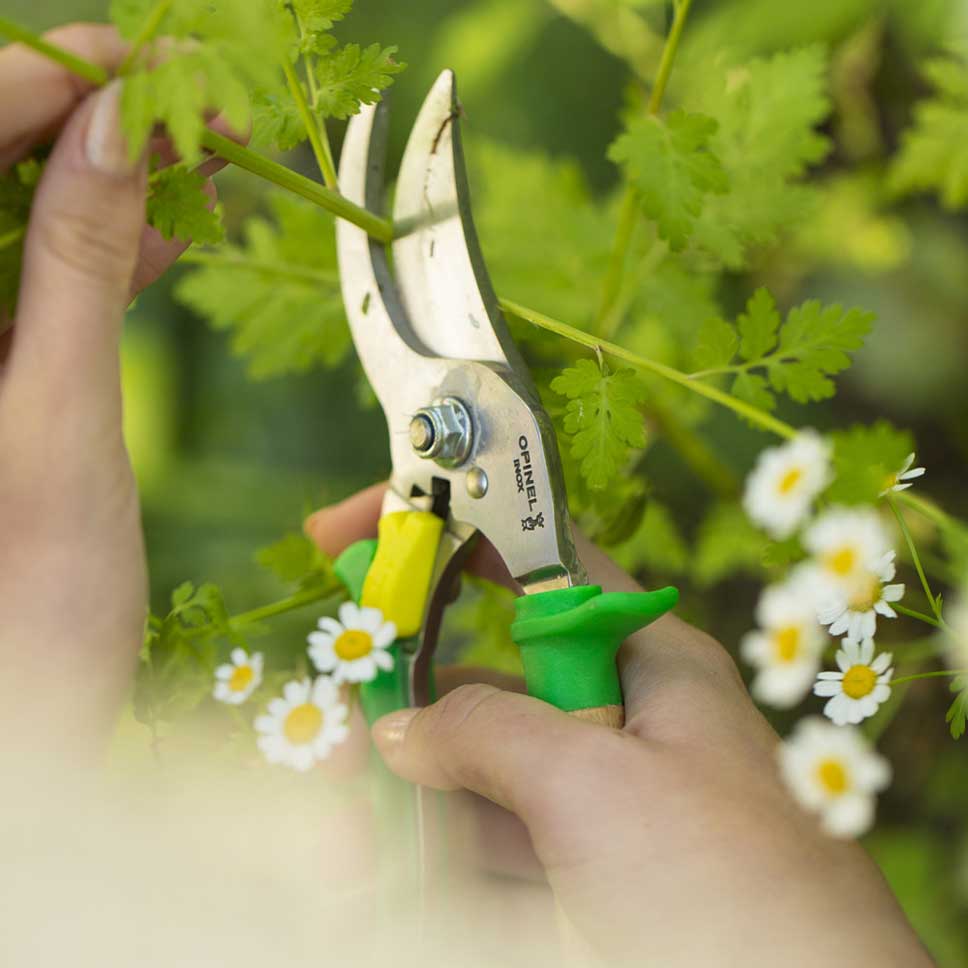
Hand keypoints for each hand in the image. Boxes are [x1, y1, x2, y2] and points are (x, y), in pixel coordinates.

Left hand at [0, 25, 223, 756]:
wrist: (19, 724)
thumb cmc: (29, 607)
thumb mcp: (61, 421)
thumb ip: (77, 267)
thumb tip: (115, 128)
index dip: (44, 83)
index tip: (146, 68)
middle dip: (84, 128)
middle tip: (192, 121)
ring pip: (4, 218)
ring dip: (100, 187)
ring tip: (196, 175)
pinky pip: (26, 281)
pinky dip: (95, 253)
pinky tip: (159, 241)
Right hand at [307, 488, 930, 965]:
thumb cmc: (722, 883)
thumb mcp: (596, 784)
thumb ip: (487, 733)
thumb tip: (400, 729)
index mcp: (646, 660)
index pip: (537, 561)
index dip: (451, 531)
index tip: (359, 532)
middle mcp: (618, 722)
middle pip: (485, 681)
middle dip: (399, 698)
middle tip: (324, 728)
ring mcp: (593, 808)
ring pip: (473, 774)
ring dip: (397, 792)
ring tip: (330, 828)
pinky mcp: (575, 880)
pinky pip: (482, 850)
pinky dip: (422, 856)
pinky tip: (363, 871)